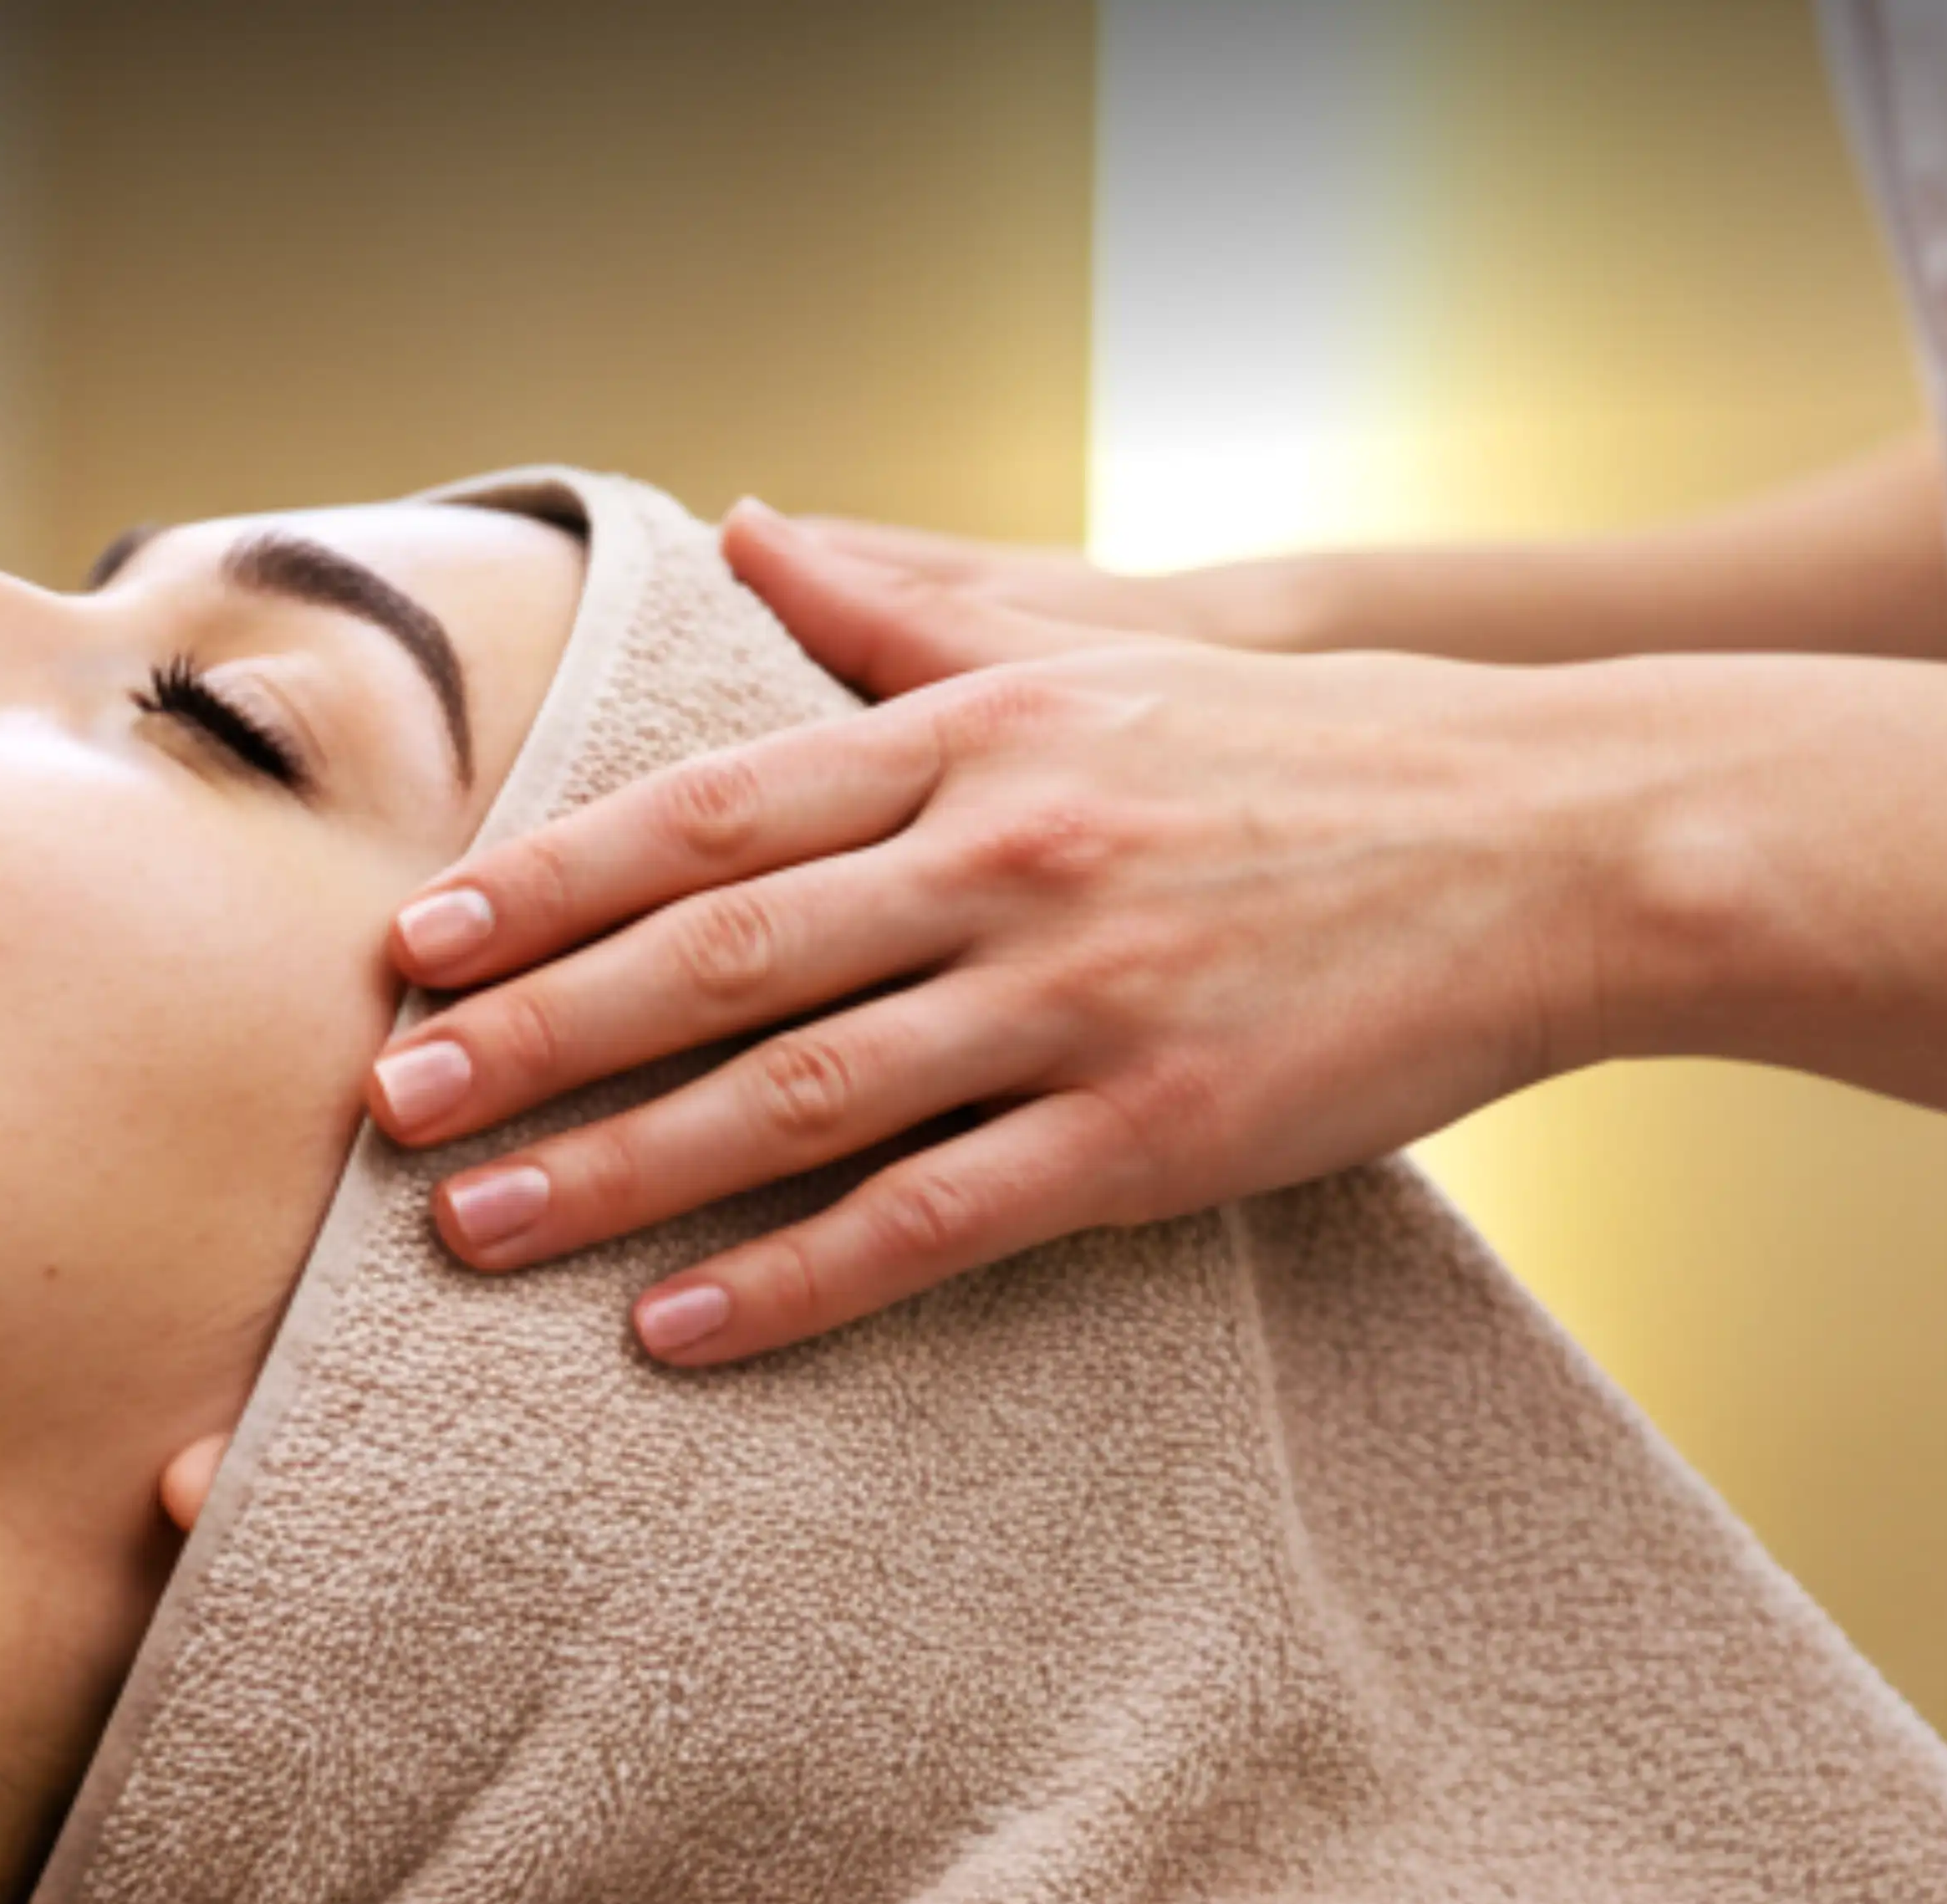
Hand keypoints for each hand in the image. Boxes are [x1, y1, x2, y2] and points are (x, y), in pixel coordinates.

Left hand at [362, 504, 1660, 1363]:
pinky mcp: (1153, 1130)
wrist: (1558, 839)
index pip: (709, 815)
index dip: (549, 885)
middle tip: (388, 1108)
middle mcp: (1002, 859)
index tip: (420, 948)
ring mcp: (1076, 1000)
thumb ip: (909, 613)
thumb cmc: (1312, 753)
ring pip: (793, 1098)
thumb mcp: (1101, 650)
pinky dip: (794, 1277)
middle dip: (533, 1038)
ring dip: (617, 1172)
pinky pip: (932, 1220)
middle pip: (714, 957)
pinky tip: (679, 1328)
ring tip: (478, 1235)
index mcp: (976, 741)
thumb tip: (758, 531)